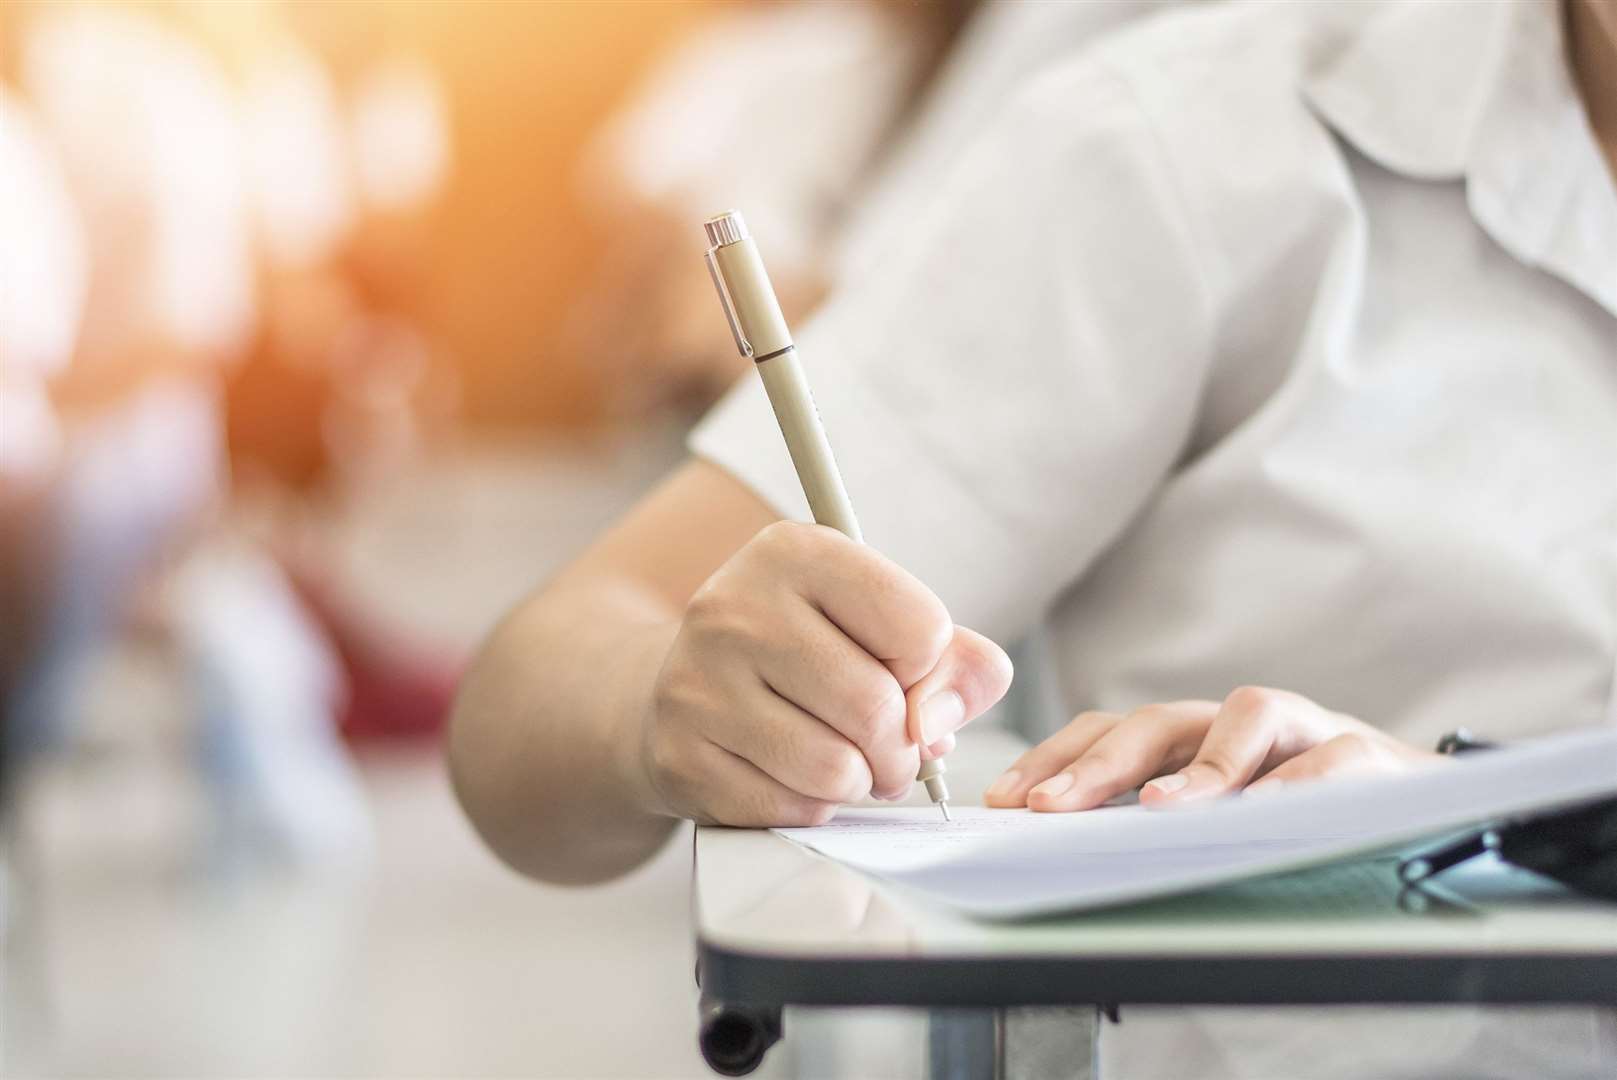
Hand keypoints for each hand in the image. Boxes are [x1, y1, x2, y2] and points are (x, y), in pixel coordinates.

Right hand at [640, 522, 1012, 825]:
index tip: (899, 672)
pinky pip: (790, 808)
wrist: (683, 686)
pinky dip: (812, 807)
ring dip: (860, 782)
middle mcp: (736, 606)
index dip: (927, 668)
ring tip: (845, 763)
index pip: (919, 627)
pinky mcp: (679, 755)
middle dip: (902, 748)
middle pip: (877, 707)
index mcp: (795, 551)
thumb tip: (937, 725)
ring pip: (836, 769)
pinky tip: (793, 776)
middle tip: (890, 751)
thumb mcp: (880, 624)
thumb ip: (955, 662)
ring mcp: (698, 682)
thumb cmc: (805, 652)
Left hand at [983, 686, 1442, 811]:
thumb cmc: (1300, 811)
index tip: (1004, 799)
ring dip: (1198, 766)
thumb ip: (1153, 821)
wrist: (1417, 802)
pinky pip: (1329, 758)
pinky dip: (1295, 782)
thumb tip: (1064, 848)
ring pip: (1245, 717)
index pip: (1107, 731)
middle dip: (1096, 764)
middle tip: (1049, 806)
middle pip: (1156, 721)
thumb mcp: (1218, 816)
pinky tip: (1263, 814)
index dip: (1054, 757)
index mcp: (1192, 736)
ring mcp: (1302, 727)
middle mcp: (1236, 722)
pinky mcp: (1365, 753)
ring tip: (1156, 811)